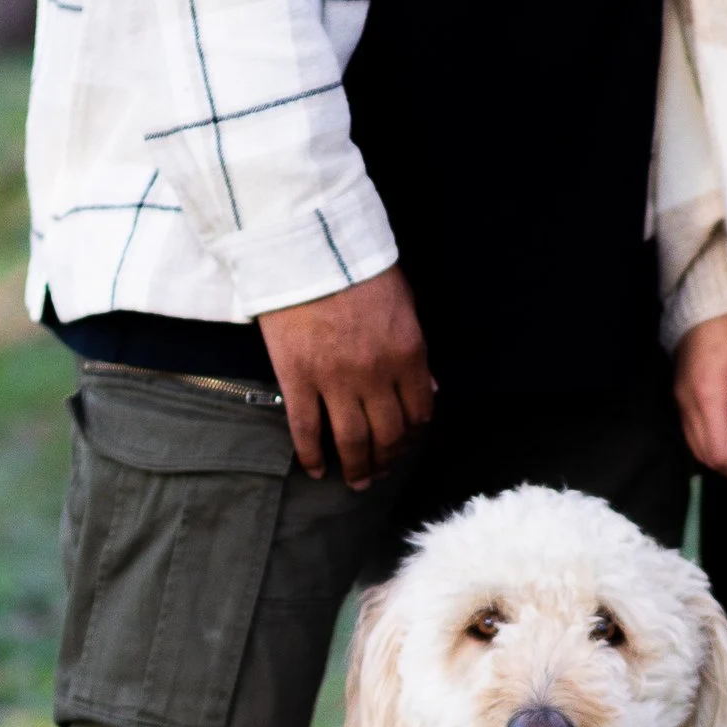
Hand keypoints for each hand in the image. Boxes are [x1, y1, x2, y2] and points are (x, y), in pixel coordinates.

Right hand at [259, 267, 434, 487]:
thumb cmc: (356, 266)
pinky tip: (316, 470)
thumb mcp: (404, 301)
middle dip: (388, 459)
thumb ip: (416, 350)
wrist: (306, 245)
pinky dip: (312, 456)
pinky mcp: (298, 378)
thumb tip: (428, 389)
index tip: (406, 442)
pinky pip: (306, 430)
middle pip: (387, 434)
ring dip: (357, 468)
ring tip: (357, 481)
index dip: (414, 435)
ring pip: (351, 441)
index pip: (419, 412)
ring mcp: (335, 380)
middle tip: (381, 471)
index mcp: (407, 353)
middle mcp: (375, 374)